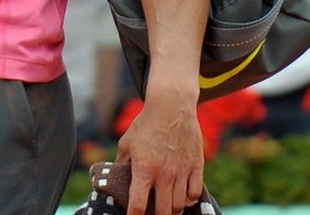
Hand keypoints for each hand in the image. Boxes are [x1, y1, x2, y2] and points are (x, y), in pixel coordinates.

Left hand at [116, 94, 203, 214]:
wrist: (171, 106)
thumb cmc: (145, 124)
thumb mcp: (127, 142)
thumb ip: (121, 163)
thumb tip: (114, 178)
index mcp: (143, 169)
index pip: (137, 204)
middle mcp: (164, 174)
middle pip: (163, 211)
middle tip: (153, 213)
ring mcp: (181, 171)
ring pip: (180, 206)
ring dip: (173, 211)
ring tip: (167, 208)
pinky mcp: (196, 166)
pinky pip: (195, 193)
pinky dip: (189, 199)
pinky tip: (183, 196)